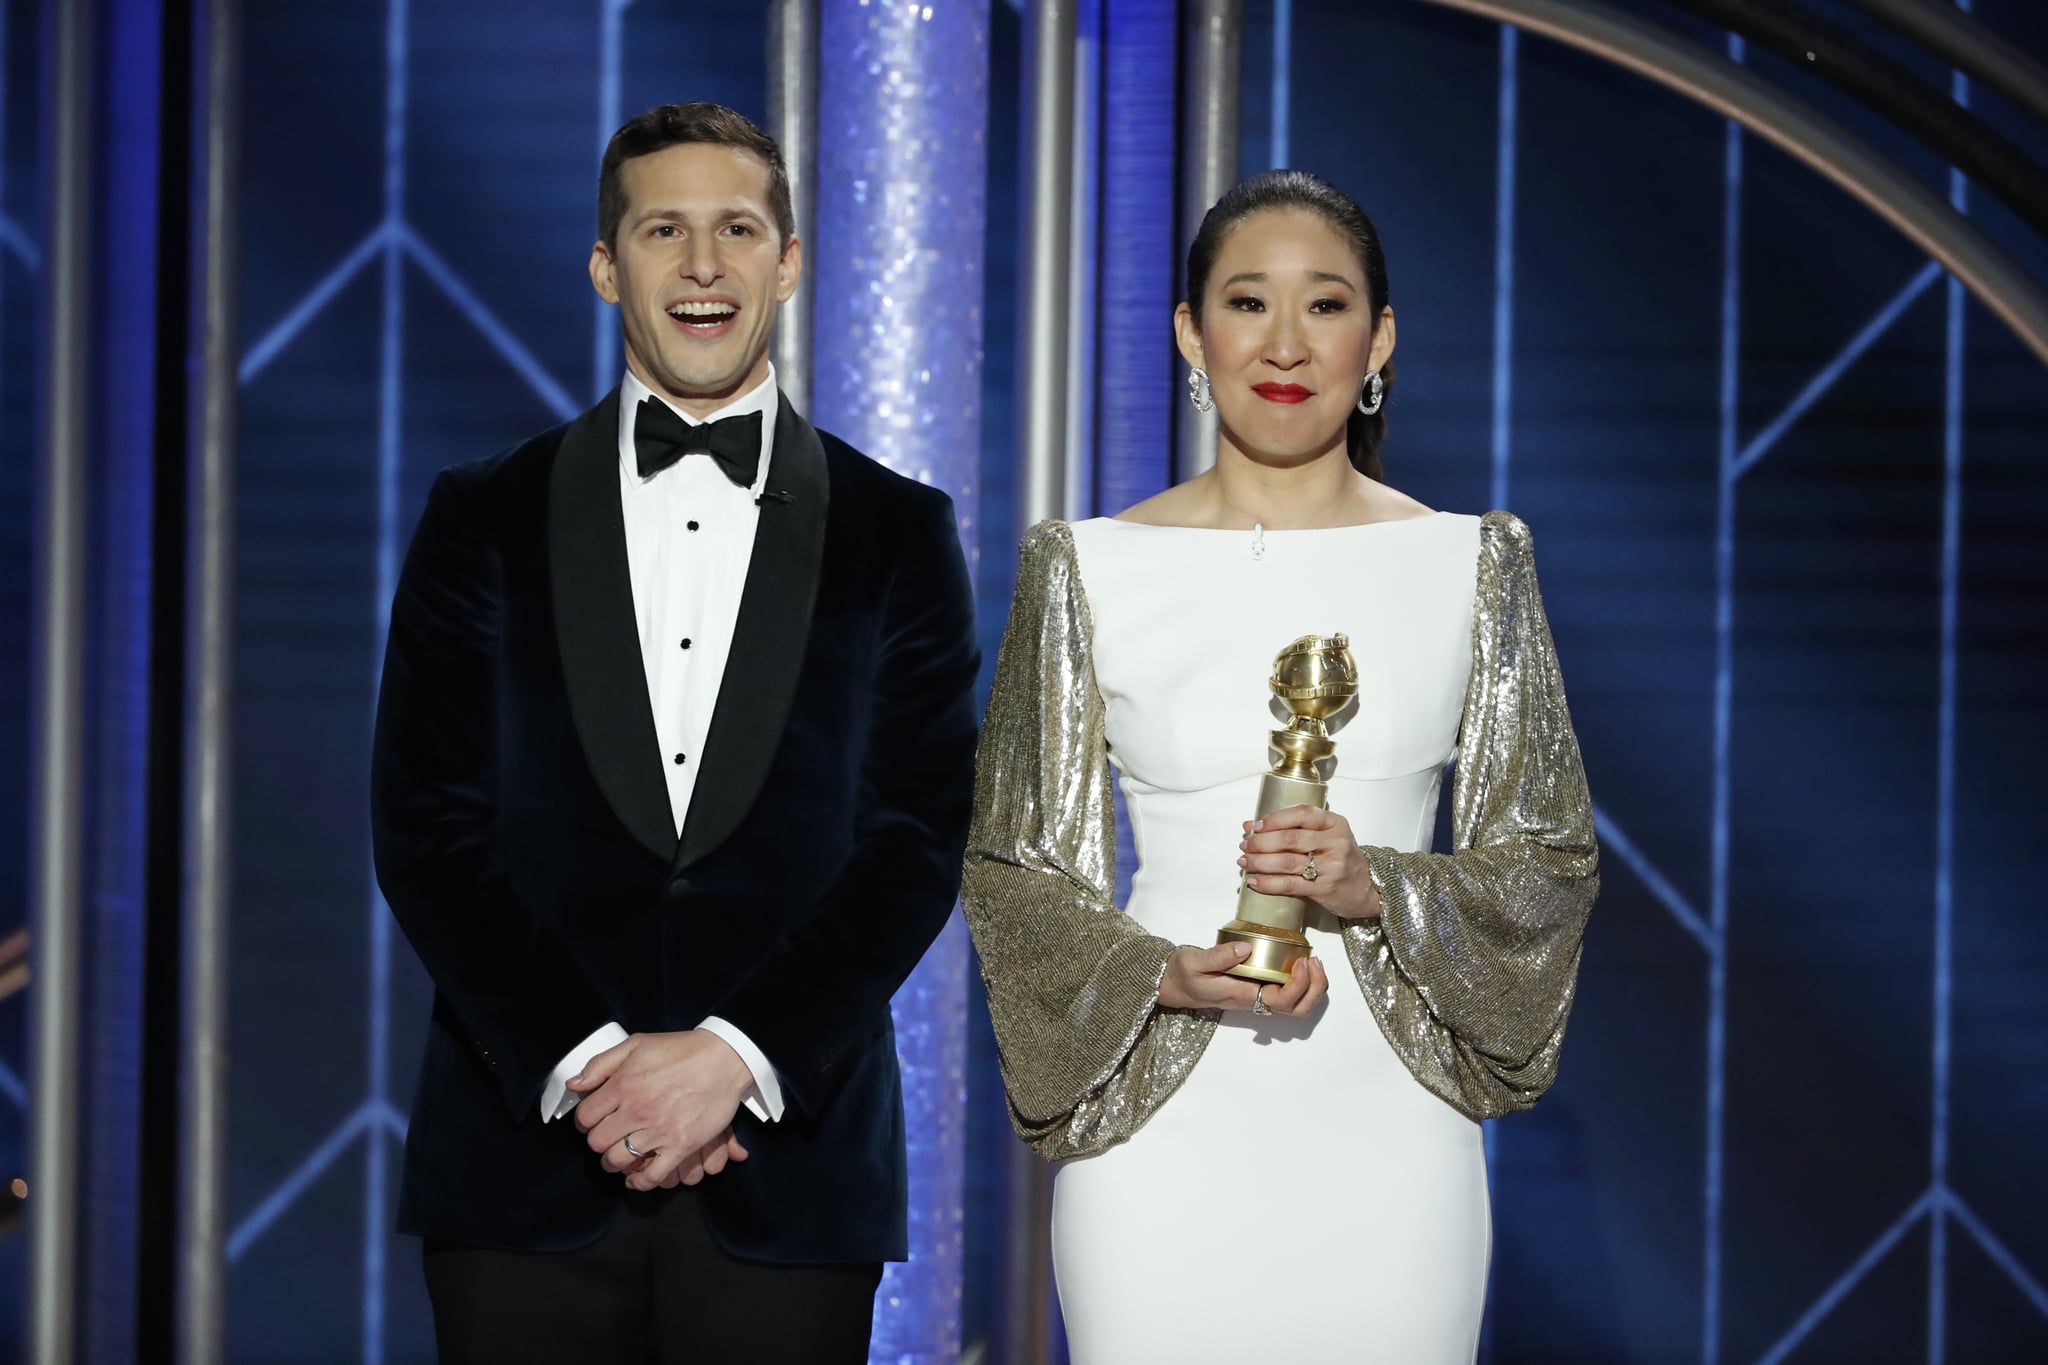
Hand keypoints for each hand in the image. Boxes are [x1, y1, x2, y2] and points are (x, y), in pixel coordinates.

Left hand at [569, 1030, 753, 1187]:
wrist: (724, 1058)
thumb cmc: (681, 1050)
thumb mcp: (636, 1044)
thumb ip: (600, 1064)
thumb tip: (575, 1086)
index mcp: (623, 1084)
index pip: (585, 1117)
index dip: (584, 1122)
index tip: (592, 1122)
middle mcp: (637, 1110)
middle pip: (598, 1142)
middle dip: (598, 1143)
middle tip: (606, 1139)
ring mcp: (658, 1130)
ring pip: (619, 1160)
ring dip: (614, 1163)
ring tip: (617, 1159)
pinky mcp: (680, 1146)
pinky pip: (652, 1176)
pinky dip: (640, 1182)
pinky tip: (636, 1178)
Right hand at [1158, 941, 1326, 1015]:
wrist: (1174, 985)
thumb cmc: (1182, 974)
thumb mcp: (1193, 961)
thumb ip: (1219, 956)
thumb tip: (1247, 948)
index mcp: (1242, 995)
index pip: (1280, 1000)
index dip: (1298, 984)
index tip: (1302, 961)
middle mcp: (1254, 1000)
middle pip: (1297, 1008)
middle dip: (1314, 989)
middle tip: (1314, 961)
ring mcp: (1257, 996)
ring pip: (1296, 1004)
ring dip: (1312, 987)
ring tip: (1312, 961)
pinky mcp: (1258, 989)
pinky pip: (1289, 994)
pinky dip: (1303, 982)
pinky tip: (1300, 962)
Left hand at [1239, 805, 1380, 919]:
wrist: (1367, 888)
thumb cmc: (1340, 859)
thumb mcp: (1325, 837)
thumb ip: (1293, 828)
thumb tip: (1250, 826)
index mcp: (1335, 823)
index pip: (1301, 813)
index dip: (1274, 819)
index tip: (1256, 826)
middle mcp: (1336, 842)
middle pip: (1290, 838)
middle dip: (1261, 842)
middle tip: (1245, 846)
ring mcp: (1332, 866)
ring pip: (1287, 861)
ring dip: (1260, 862)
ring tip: (1245, 862)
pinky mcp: (1325, 888)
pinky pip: (1290, 884)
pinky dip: (1268, 883)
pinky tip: (1255, 881)